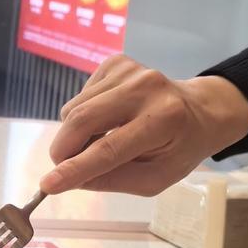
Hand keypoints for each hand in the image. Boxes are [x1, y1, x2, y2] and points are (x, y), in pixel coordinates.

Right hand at [41, 58, 247, 195]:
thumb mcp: (155, 178)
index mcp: (164, 120)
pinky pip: (81, 96)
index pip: (109, 149)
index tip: (47, 185)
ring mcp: (129, 70)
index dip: (75, 168)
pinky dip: (86, 114)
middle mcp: (146, 87)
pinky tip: (109, 118)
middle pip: (82, 120)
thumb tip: (68, 180)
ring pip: (75, 108)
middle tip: (62, 169)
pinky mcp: (116, 62)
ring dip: (76, 133)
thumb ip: (112, 180)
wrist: (199, 111)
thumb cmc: (179, 149)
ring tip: (103, 140)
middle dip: (63, 149)